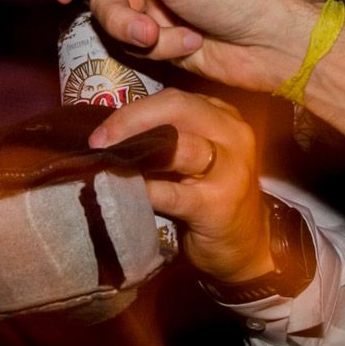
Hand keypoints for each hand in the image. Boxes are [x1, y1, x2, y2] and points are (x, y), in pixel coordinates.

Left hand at [92, 88, 272, 283]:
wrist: (246, 246)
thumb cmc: (211, 196)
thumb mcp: (198, 158)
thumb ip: (169, 138)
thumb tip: (111, 133)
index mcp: (224, 117)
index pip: (174, 99)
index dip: (133, 110)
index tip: (100, 129)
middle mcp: (233, 135)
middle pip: (178, 109)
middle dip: (131, 121)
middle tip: (98, 141)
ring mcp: (230, 170)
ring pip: (180, 145)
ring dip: (137, 150)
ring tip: (107, 161)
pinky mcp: (218, 205)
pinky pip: (173, 193)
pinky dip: (145, 189)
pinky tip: (124, 191)